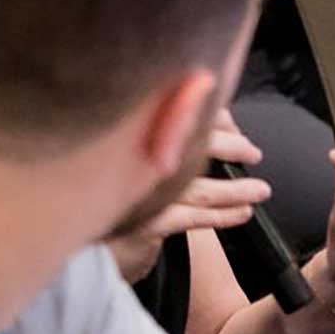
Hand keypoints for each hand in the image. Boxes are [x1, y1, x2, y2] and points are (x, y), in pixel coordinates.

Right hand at [106, 108, 268, 281]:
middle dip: (231, 148)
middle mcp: (134, 156)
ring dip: (236, 190)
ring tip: (259, 190)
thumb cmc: (114, 171)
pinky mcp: (143, 222)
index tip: (232, 124)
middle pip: (194, 146)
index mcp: (135, 129)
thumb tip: (221, 117)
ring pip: (200, 190)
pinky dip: (222, 215)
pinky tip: (242, 213)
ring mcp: (139, 192)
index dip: (216, 117)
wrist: (75, 216)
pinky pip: (191, 218)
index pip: (184, 112)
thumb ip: (172, 122)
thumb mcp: (136, 137)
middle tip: (252, 152)